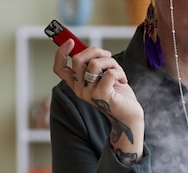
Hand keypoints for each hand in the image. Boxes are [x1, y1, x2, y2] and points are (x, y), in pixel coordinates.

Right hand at [53, 39, 143, 163]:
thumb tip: (91, 50)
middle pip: (77, 60)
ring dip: (111, 62)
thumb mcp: (102, 76)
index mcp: (77, 84)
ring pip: (95, 64)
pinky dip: (119, 71)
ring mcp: (89, 93)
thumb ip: (93, 65)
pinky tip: (123, 79)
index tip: (70, 41)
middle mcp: (79, 90)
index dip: (61, 52)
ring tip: (119, 71)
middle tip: (108, 55)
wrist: (129, 115)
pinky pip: (109, 72)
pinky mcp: (101, 95)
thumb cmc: (117, 94)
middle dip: (95, 51)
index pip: (59, 68)